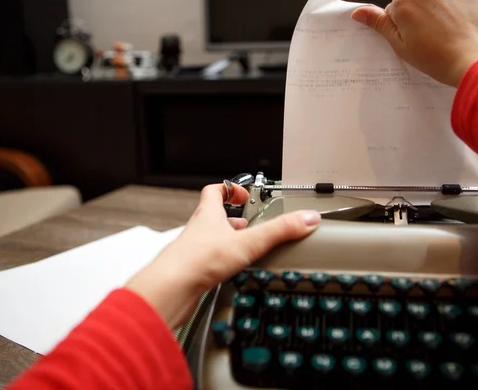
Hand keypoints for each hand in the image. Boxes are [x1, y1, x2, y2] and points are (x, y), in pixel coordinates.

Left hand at [125, 183, 320, 327]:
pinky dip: (222, 263)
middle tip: (251, 224)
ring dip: (229, 242)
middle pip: (215, 216)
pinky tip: (233, 272)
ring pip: (213, 240)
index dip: (230, 189)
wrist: (171, 288)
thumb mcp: (248, 242)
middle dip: (235, 219)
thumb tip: (306, 218)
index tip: (245, 194)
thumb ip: (279, 231)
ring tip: (246, 249)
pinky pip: (209, 261)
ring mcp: (194, 251)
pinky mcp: (193, 271)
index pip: (215, 191)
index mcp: (209, 214)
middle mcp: (199, 230)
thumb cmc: (198, 260)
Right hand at [351, 0, 477, 86]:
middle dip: (419, 16)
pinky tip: (458, 23)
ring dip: (437, 9)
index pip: (395, 11)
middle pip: (414, 0)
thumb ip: (380, 25)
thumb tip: (359, 13)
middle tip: (431, 38)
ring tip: (446, 32)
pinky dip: (455, 5)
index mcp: (404, 3)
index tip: (414, 40)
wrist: (474, 60)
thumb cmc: (439, 58)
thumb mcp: (401, 46)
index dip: (403, 28)